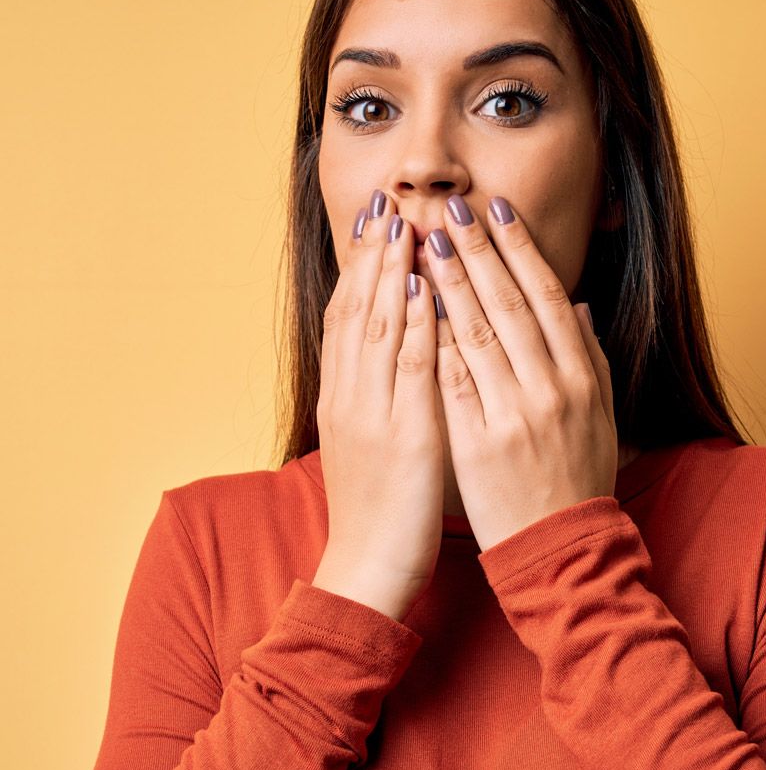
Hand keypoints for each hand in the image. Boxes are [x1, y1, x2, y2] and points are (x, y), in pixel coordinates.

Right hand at [311, 189, 443, 620]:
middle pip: (356, 310)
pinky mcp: (399, 435)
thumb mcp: (371, 439)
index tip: (373, 221)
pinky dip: (409, 324)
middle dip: (371, 254)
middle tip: (383, 202)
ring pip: (375, 328)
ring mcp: (370, 412)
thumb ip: (382, 394)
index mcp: (345, 395)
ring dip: (388, 273)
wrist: (367, 567)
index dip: (361, 266)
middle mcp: (350, 394)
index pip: (348, 315)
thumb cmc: (376, 504)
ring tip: (401, 224)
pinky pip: (405, 369)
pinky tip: (417, 288)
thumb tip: (400, 352)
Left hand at [425, 194, 617, 551]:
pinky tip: (414, 307)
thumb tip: (575, 304)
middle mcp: (550, 388)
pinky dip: (434, 340)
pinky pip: (452, 381)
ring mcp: (513, 414)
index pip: (547, 295)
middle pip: (509, 303)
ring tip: (426, 243)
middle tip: (452, 210)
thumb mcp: (603, 414)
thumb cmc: (580, 475)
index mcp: (582, 376)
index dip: (521, 248)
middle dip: (479, 251)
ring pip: (476, 334)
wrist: (560, 546)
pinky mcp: (477, 443)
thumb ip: (592, 356)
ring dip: (449, 283)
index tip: (497, 209)